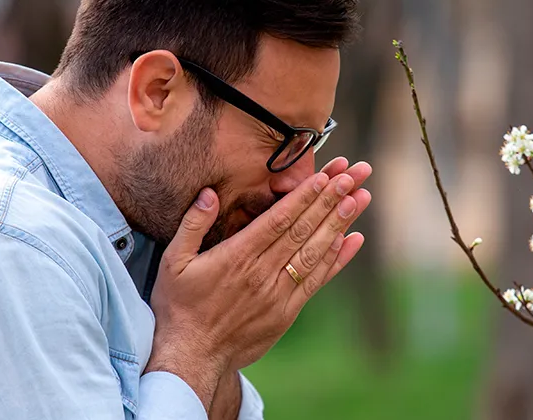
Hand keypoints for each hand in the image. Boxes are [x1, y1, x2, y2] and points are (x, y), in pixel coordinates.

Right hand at [145, 162, 371, 409]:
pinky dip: (336, 260)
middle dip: (330, 200)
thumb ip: (192, 224)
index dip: (304, 196)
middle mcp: (262, 273)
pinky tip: (352, 240)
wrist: (192, 356)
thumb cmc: (179, 306)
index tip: (326, 176)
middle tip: (353, 176)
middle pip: (303, 230)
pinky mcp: (287, 312)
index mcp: (237, 256)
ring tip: (359, 198)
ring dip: (339, 224)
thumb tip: (209, 193)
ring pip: (315, 252)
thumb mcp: (173, 261)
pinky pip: (316, 281)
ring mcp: (278, 294)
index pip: (279, 219)